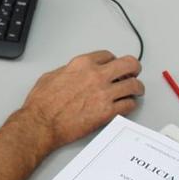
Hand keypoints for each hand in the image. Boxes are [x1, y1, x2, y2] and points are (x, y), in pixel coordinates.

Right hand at [18, 50, 142, 149]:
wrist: (41, 124)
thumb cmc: (42, 103)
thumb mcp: (51, 76)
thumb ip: (68, 71)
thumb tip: (74, 73)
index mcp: (82, 64)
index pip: (108, 55)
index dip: (113, 61)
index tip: (114, 67)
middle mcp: (96, 76)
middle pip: (128, 64)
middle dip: (133, 69)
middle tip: (133, 74)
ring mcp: (104, 94)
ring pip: (134, 85)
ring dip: (137, 88)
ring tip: (135, 92)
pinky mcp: (108, 112)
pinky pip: (129, 105)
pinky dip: (130, 105)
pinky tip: (126, 106)